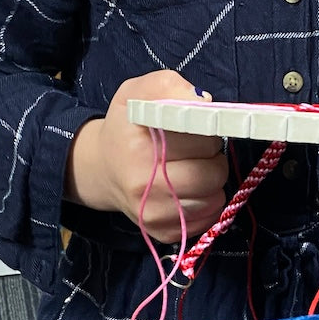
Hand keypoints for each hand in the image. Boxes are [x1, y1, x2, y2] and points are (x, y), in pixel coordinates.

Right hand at [65, 70, 226, 243]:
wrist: (103, 169)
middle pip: (213, 174)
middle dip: (212, 158)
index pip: (203, 140)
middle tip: (195, 150)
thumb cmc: (126, 127)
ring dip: (211, 181)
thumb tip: (204, 102)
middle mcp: (144, 188)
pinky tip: (189, 189)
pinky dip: (207, 202)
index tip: (193, 127)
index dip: (205, 130)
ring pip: (215, 198)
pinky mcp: (164, 233)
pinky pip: (209, 218)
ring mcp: (153, 216)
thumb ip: (168, 86)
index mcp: (140, 149)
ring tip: (191, 168)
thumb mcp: (137, 92)